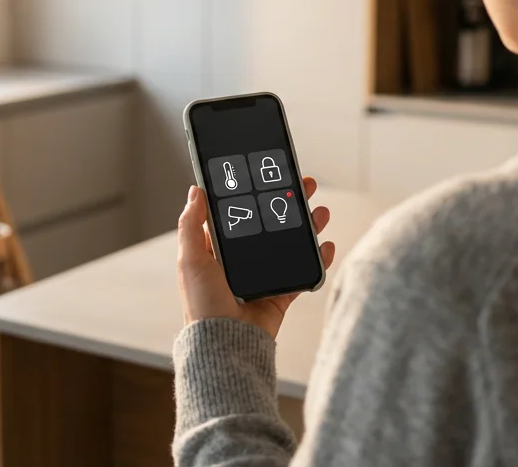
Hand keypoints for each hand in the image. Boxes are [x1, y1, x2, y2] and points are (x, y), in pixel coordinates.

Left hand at [177, 177, 335, 338]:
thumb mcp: (190, 260)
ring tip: (320, 211)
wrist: (225, 343)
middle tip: (304, 185)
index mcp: (219, 249)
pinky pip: (302, 272)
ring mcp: (262, 275)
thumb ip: (191, 225)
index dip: (254, 193)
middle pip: (270, 223)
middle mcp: (242, 260)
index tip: (269, 174)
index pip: (239, 213)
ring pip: (289, 243)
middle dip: (288, 202)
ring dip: (307, 226)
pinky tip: (326, 246)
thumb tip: (194, 191)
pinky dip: (317, 259)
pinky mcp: (279, 293)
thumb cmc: (202, 305)